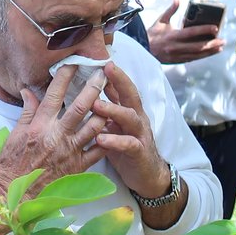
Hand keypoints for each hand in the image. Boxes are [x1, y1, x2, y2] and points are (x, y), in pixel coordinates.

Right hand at [0, 63, 108, 194]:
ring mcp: (69, 151)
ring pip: (95, 126)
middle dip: (94, 87)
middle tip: (104, 73)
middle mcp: (57, 135)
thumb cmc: (10, 165)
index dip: (66, 75)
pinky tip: (112, 129)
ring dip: (105, 111)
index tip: (74, 62)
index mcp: (39, 126)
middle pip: (81, 106)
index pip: (55, 94)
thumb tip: (29, 91)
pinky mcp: (78, 167)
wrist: (15, 196)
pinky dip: (107, 138)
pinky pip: (98, 151)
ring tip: (111, 101)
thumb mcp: (14, 135)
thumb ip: (26, 112)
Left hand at [92, 61, 171, 198]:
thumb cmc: (126, 148)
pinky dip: (115, 140)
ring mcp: (139, 134)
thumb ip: (106, 111)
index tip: (102, 59)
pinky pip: (128, 144)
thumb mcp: (114, 126)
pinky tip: (100, 138)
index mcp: (129, 111)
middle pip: (130, 95)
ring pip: (129, 117)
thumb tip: (89, 94)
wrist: (147, 175)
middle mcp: (136, 119)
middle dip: (120, 81)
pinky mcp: (139, 152)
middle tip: (105, 70)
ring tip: (96, 105)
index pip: (122, 88)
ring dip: (113, 110)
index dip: (114, 74)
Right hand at [146, 0, 224, 63]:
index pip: (191, 32)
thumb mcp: (160, 21)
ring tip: (220, 48)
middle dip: (211, 44)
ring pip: (196, 55)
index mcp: (172, 36)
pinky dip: (202, 56)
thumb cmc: (152, 35)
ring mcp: (177, 55)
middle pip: (197, 46)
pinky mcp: (177, 61)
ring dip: (209, 52)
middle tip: (222, 41)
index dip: (204, 30)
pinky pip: (192, 59)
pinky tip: (209, 53)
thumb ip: (171, 10)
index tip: (215, 28)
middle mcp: (176, 47)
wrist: (143, 50)